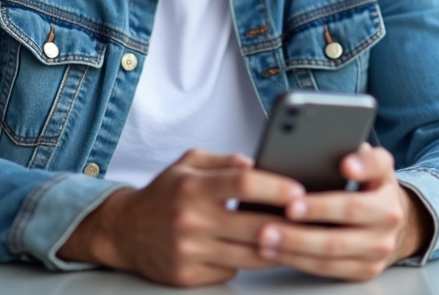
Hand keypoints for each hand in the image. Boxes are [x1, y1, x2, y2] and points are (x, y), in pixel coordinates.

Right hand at [57, 149, 304, 286]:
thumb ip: (224, 160)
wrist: (124, 231)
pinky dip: (247, 263)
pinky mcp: (187, 277)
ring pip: (249, 256)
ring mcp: (189, 252)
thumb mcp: (188, 163)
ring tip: (298, 239)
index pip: (243, 183)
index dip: (276, 187)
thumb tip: (257, 163)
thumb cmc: (165, 193)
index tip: (299, 191)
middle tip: (313, 221)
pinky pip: (231, 273)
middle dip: (289, 225)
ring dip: (277, 249)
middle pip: (253, 226)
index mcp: (193, 187)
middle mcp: (190, 220)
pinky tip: (260, 254)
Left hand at [255, 143, 429, 280]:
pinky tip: (275, 251)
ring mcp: (377, 249)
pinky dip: (297, 260)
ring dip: (295, 244)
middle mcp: (388, 220)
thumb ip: (363, 155)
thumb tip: (346, 151)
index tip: (343, 166)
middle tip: (284, 210)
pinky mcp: (363, 270)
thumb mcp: (375, 165)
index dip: (361, 167)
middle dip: (314, 212)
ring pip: (332, 251)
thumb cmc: (371, 189)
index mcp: (388, 188)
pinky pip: (326, 268)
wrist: (391, 225)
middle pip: (348, 215)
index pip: (376, 172)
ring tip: (266, 235)